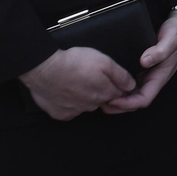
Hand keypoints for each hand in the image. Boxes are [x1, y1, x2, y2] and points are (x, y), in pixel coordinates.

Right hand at [19, 47, 136, 120]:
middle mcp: (92, 106)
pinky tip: (65, 91)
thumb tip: (131, 86)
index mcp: (104, 93)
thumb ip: (120, 75)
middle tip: (90, 76)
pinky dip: (69, 103)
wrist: (44, 69)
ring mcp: (75, 111)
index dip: (116, 85)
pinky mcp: (61, 114)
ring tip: (76, 81)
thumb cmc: (74, 62)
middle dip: (100, 90)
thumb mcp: (104, 61)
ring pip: (86, 105)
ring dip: (84, 96)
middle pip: (102, 100)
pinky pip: (69, 111)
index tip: (108, 78)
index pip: (118, 94)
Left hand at [101, 10, 176, 113]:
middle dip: (120, 105)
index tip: (113, 100)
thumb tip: (144, 61)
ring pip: (132, 92)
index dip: (129, 103)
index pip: (144, 98)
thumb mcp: (171, 39)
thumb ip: (160, 50)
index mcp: (160, 76)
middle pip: (136, 100)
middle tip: (101, 101)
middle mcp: (153, 77)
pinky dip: (120, 85)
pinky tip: (109, 81)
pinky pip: (131, 82)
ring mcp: (148, 73)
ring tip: (101, 94)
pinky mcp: (143, 66)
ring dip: (119, 97)